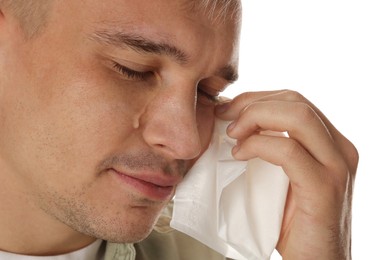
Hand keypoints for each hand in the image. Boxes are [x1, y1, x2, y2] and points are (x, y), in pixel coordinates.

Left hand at [215, 90, 357, 259]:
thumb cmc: (292, 221)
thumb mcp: (281, 176)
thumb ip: (271, 148)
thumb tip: (235, 123)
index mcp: (331, 142)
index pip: (294, 100)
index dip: (257, 98)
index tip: (229, 109)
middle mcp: (340, 148)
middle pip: (295, 100)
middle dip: (253, 103)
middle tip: (224, 118)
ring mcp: (337, 166)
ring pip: (297, 116)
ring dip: (255, 118)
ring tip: (232, 135)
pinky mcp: (324, 187)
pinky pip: (288, 150)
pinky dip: (258, 145)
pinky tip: (239, 155)